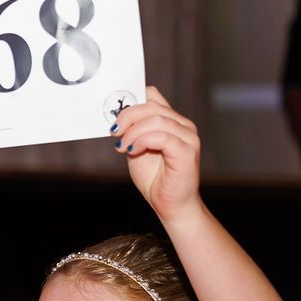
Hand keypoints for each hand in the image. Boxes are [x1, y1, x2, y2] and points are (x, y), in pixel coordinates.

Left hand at [112, 86, 201, 222]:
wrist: (170, 204)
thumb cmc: (154, 178)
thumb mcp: (135, 149)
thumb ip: (131, 132)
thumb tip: (115, 119)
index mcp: (170, 120)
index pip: (151, 95)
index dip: (130, 100)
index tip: (113, 117)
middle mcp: (182, 124)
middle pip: (151, 106)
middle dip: (127, 117)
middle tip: (114, 132)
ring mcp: (188, 137)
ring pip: (156, 119)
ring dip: (133, 132)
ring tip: (122, 147)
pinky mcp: (187, 151)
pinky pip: (162, 137)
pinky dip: (143, 141)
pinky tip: (133, 151)